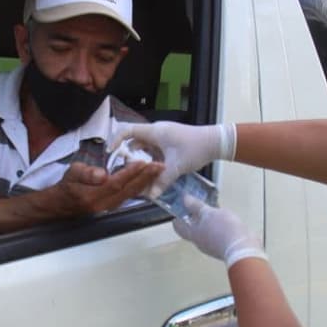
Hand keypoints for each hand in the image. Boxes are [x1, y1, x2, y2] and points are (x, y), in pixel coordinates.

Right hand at [53, 160, 162, 215]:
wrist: (61, 204)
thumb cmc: (67, 185)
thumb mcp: (72, 173)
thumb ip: (87, 173)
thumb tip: (102, 174)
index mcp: (92, 195)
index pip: (115, 183)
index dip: (129, 173)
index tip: (142, 162)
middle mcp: (103, 204)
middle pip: (128, 190)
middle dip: (145, 178)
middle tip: (159, 166)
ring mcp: (109, 207)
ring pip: (131, 194)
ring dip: (146, 182)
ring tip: (158, 171)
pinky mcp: (112, 206)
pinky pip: (129, 197)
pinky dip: (140, 187)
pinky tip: (148, 179)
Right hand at [110, 121, 234, 197]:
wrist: (216, 142)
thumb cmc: (195, 149)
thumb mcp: (177, 166)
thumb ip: (162, 181)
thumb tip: (150, 196)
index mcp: (154, 132)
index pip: (127, 130)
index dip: (116, 140)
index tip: (110, 153)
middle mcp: (157, 132)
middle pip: (134, 141)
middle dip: (128, 156)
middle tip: (124, 170)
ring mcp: (164, 137)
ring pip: (145, 148)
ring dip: (141, 160)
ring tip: (136, 175)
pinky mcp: (170, 143)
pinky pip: (154, 151)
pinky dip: (151, 160)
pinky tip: (151, 173)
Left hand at [173, 203, 266, 267]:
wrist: (243, 247)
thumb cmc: (223, 230)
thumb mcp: (209, 212)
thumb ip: (196, 206)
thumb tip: (185, 199)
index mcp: (193, 234)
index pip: (178, 226)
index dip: (178, 216)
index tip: (181, 206)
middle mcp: (201, 242)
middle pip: (192, 229)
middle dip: (195, 217)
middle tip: (198, 205)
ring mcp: (213, 245)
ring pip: (206, 232)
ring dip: (209, 222)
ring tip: (214, 210)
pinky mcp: (225, 246)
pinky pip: (218, 235)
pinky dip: (220, 227)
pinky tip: (226, 220)